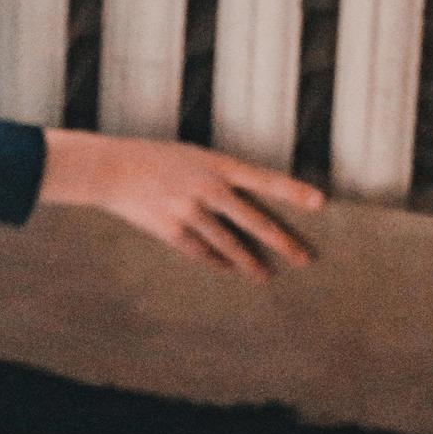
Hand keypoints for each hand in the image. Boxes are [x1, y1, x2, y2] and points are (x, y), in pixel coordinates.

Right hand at [40, 129, 323, 281]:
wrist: (112, 169)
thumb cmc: (154, 158)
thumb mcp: (193, 157)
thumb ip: (219, 176)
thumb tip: (245, 200)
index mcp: (217, 164)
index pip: (265, 179)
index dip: (294, 191)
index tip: (320, 203)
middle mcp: (208, 188)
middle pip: (254, 220)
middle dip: (282, 241)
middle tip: (304, 259)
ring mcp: (189, 211)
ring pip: (229, 244)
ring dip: (249, 262)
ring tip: (265, 276)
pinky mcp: (171, 230)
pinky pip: (201, 252)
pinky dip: (217, 261)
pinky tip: (229, 269)